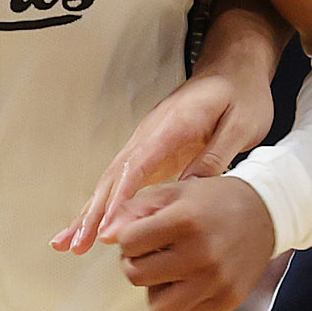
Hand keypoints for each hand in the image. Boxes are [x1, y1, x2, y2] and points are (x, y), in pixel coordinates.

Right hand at [52, 69, 274, 255]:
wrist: (235, 66)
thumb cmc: (241, 94)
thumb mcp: (241, 125)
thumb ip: (215, 157)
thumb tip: (188, 192)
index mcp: (172, 125)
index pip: (137, 166)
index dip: (120, 200)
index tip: (106, 227)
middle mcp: (150, 133)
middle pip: (114, 175)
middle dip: (92, 212)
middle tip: (76, 244)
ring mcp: (146, 142)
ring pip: (111, 180)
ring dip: (90, 212)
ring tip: (69, 243)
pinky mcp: (150, 151)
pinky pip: (122, 180)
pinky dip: (104, 204)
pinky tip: (92, 226)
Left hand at [107, 175, 277, 310]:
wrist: (267, 212)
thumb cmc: (215, 200)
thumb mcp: (174, 191)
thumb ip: (134, 210)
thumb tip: (104, 237)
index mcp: (185, 221)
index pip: (128, 243)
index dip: (129, 239)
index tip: (143, 234)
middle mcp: (201, 255)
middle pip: (136, 276)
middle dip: (137, 263)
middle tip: (153, 253)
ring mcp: (216, 282)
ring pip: (158, 307)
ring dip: (156, 290)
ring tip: (169, 272)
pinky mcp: (227, 300)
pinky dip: (180, 301)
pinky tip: (189, 281)